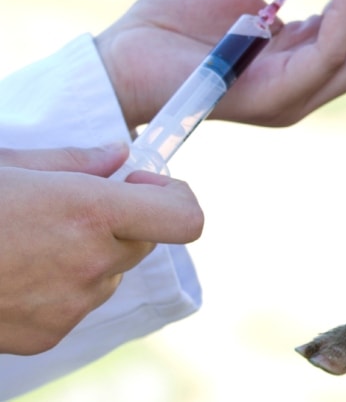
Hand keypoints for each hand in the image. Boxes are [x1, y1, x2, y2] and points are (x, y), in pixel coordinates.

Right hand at [0, 144, 203, 353]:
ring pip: (110, 273)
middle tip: (72, 205)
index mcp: (88, 211)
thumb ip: (71, 161)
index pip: (184, 217)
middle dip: (122, 220)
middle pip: (144, 241)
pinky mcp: (48, 335)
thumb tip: (117, 153)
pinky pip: (77, 304)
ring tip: (27, 239)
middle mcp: (90, 262)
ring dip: (89, 254)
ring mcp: (71, 305)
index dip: (175, 196)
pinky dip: (60, 286)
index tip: (143, 182)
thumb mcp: (6, 164)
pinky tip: (13, 270)